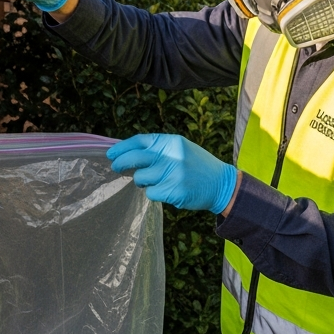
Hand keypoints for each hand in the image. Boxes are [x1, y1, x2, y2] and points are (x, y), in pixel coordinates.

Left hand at [108, 134, 237, 213]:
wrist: (221, 184)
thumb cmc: (197, 166)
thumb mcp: (181, 149)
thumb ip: (159, 149)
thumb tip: (129, 153)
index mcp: (172, 142)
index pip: (141, 140)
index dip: (123, 147)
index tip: (111, 153)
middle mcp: (172, 156)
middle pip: (135, 158)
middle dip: (121, 163)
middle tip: (116, 167)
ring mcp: (173, 174)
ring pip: (141, 178)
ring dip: (142, 181)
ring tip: (155, 181)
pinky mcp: (174, 191)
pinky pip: (151, 192)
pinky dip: (154, 193)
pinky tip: (167, 191)